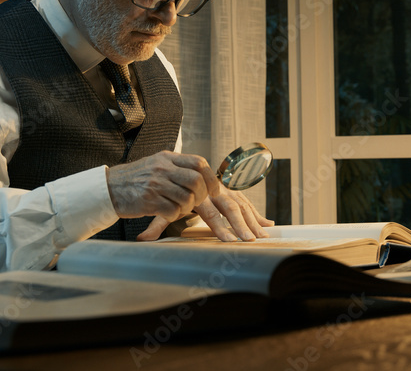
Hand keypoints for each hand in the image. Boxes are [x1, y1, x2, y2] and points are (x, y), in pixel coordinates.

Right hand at [107, 150, 216, 222]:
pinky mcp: (149, 201)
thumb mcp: (156, 163)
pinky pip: (172, 211)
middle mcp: (162, 169)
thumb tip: (201, 173)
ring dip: (187, 208)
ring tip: (180, 208)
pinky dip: (174, 215)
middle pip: (196, 180)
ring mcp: (155, 185)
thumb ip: (176, 166)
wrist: (108, 188)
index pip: (199, 162)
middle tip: (197, 202)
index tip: (214, 190)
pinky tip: (168, 213)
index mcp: (167, 158)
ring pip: (186, 198)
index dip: (211, 178)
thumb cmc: (135, 178)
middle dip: (202, 195)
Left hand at [137, 183, 273, 241]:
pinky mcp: (232, 193)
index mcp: (198, 195)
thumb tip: (141, 240)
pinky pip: (247, 204)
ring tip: (263, 236)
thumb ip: (156, 223)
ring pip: (242, 205)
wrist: (180, 168)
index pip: (211, 213)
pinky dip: (258, 215)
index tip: (229, 241)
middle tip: (248, 240)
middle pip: (230, 207)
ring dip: (253, 221)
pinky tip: (269, 225)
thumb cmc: (172, 191)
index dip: (220, 227)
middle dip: (241, 225)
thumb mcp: (164, 206)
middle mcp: (214, 191)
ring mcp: (225, 191)